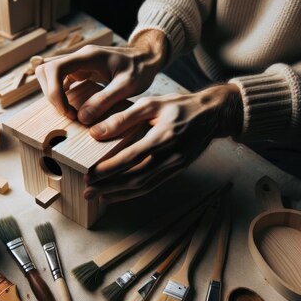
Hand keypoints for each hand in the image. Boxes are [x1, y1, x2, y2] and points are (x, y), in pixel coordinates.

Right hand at [35, 29, 167, 123]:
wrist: (146, 58)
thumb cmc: (140, 69)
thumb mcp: (127, 86)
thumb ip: (105, 100)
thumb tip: (82, 118)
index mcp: (88, 56)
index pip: (55, 69)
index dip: (54, 92)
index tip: (68, 112)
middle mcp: (79, 56)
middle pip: (46, 71)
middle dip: (51, 95)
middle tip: (69, 113)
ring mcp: (78, 62)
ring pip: (49, 74)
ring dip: (53, 94)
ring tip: (71, 111)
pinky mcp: (79, 69)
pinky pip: (59, 79)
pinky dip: (60, 93)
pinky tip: (72, 105)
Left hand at [83, 84, 241, 202]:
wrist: (212, 115)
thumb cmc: (180, 106)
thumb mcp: (151, 104)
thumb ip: (123, 118)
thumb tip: (96, 132)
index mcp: (163, 137)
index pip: (131, 157)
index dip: (110, 169)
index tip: (90, 174)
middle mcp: (170, 156)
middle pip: (136, 178)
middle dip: (110, 186)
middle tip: (88, 190)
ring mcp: (175, 166)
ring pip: (143, 186)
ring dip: (119, 193)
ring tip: (98, 196)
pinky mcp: (176, 171)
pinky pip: (152, 186)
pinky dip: (132, 193)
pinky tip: (117, 194)